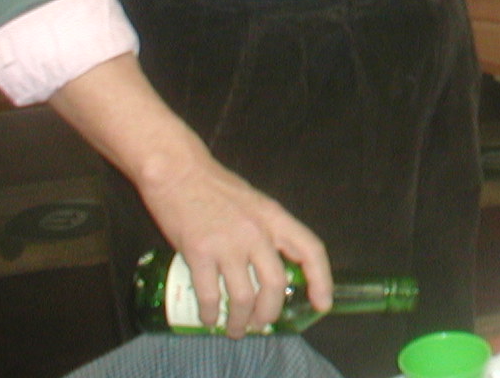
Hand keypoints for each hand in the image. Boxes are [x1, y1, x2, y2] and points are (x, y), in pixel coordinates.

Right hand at [140, 153, 333, 336]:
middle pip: (276, 284)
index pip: (310, 250)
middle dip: (269, 312)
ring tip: (236, 329)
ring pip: (244, 297)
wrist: (177, 170)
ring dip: (240, 321)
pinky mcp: (199, 252)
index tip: (322, 304)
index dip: (322, 280)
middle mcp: (256, 232)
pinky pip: (210, 295)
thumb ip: (265, 230)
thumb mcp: (254, 203)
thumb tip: (272, 267)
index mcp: (274, 217)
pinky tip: (209, 318)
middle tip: (261, 324)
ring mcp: (227, 243)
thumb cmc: (214, 186)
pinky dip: (211, 313)